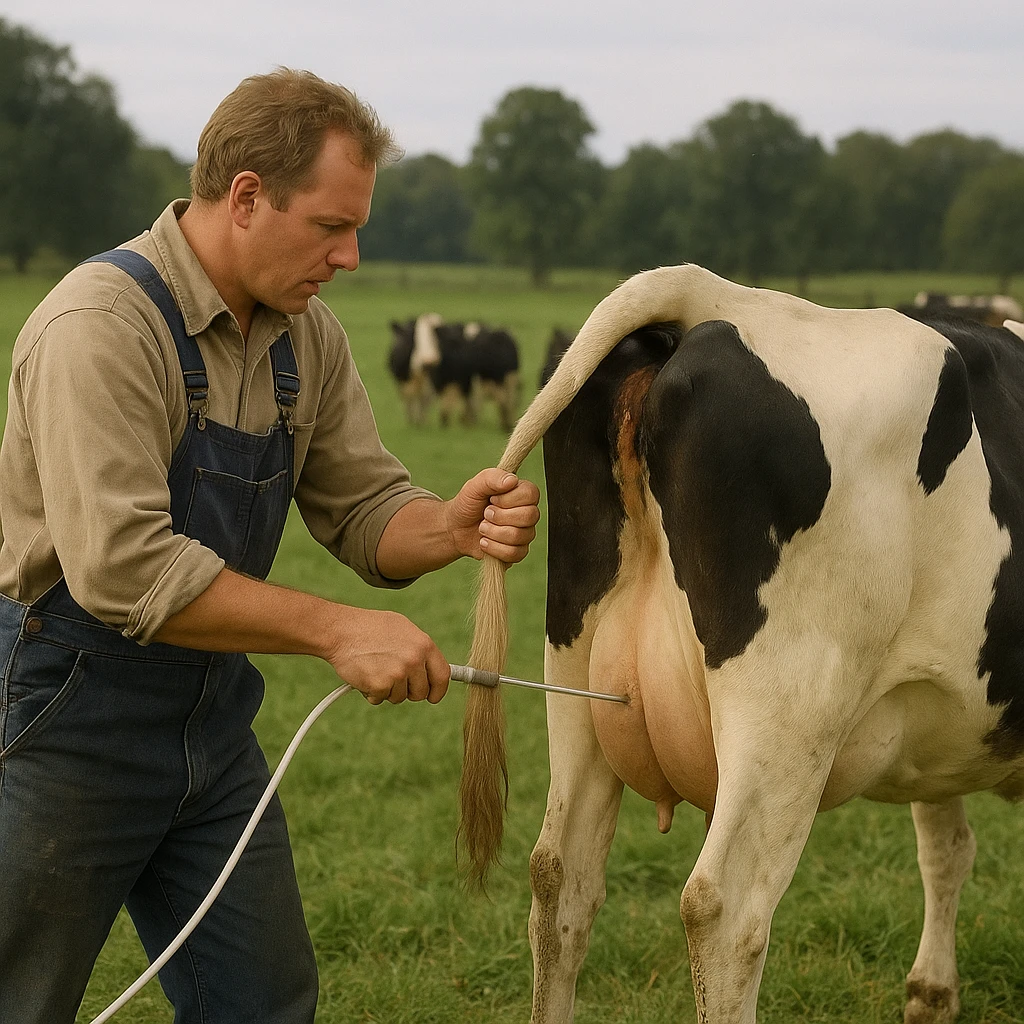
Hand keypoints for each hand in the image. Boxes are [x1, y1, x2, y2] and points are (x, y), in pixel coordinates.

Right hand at [323, 606, 449, 704]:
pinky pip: (380, 699)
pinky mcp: (380, 685)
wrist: (341, 631)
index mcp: (424, 644)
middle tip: (393, 679)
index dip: (438, 690)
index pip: (443, 675)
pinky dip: (371, 692)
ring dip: (387, 690)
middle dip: (408, 691)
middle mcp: (414, 660)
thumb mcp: (403, 629)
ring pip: (399, 697)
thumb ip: (419, 648)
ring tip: (375, 668)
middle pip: (421, 692)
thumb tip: (431, 666)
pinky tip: (365, 674)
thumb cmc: (370, 627)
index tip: (433, 696)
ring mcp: (398, 674)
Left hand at [446, 468, 540, 563]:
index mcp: (521, 493)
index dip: (509, 499)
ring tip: (482, 527)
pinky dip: (494, 548)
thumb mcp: (475, 486)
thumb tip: (511, 480)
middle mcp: (527, 513)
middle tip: (485, 514)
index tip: (492, 498)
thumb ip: (492, 478)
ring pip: (519, 536)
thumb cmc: (468, 504)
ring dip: (493, 532)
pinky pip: (514, 554)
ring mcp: (524, 534)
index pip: (531, 494)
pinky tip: (484, 542)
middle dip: (499, 516)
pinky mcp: (517, 552)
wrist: (456, 528)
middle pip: (529, 516)